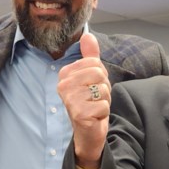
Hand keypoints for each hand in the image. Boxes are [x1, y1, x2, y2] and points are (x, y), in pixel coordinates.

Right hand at [57, 34, 109, 168]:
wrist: (88, 132)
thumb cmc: (90, 104)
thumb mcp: (91, 78)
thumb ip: (90, 57)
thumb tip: (88, 36)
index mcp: (65, 74)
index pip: (95, 63)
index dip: (100, 76)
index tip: (92, 87)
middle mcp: (64, 86)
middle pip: (100, 74)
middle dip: (104, 88)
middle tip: (95, 99)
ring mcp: (70, 100)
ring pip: (103, 89)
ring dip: (105, 100)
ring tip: (95, 107)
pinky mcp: (80, 114)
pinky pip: (104, 105)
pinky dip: (104, 113)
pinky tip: (94, 117)